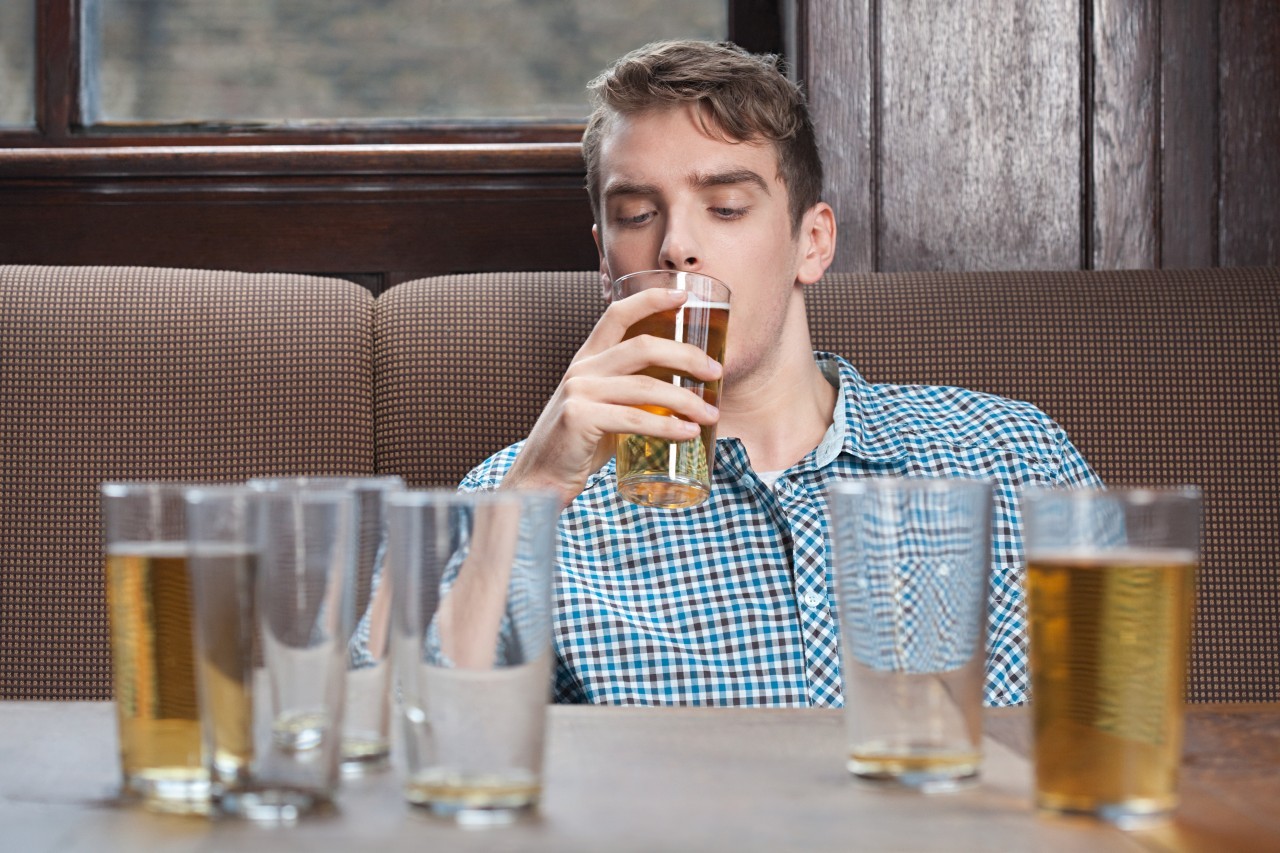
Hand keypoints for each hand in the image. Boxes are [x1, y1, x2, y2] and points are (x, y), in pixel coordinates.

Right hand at [503, 287, 721, 507]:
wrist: (538, 481)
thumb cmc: (577, 447)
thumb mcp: (601, 409)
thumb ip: (628, 396)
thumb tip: (679, 396)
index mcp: (586, 360)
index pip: (617, 315)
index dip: (650, 299)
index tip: (683, 295)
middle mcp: (581, 370)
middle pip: (643, 347)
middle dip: (686, 356)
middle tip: (716, 372)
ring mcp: (578, 393)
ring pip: (646, 387)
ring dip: (686, 400)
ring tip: (711, 413)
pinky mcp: (580, 420)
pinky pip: (635, 419)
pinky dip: (667, 427)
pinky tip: (688, 433)